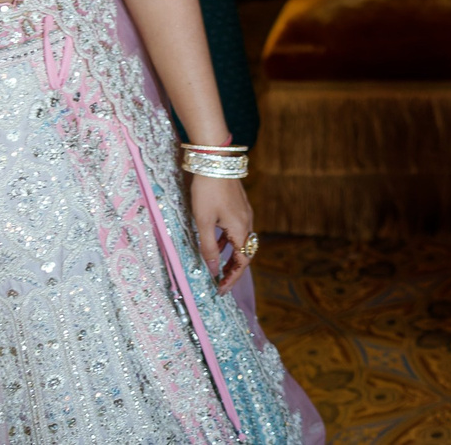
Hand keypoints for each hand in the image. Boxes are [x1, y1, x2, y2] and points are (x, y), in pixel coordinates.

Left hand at [188, 174, 256, 291]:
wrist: (215, 161)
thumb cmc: (207, 192)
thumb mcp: (203, 222)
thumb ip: (208, 248)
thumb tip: (213, 270)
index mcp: (241, 229)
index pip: (242, 262)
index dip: (232, 278)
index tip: (221, 290)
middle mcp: (248, 223)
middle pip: (245, 253)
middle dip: (233, 270)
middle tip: (220, 282)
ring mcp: (245, 213)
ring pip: (241, 241)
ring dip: (231, 256)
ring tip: (217, 266)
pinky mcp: (240, 206)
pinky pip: (237, 230)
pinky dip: (228, 242)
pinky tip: (216, 242)